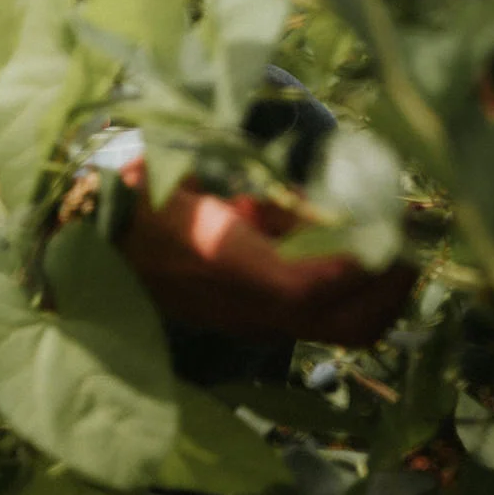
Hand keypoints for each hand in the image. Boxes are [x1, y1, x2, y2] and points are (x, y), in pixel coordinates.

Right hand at [112, 158, 414, 347]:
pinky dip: (350, 282)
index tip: (390, 222)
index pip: (303, 285)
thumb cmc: (132, 192)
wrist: (82, 244)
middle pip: (345, 323)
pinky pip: (320, 314)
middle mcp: (242, 303)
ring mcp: (249, 318)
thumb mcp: (190, 169)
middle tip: (411, 230)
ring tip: (391, 234)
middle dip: (393, 281)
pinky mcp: (250, 319)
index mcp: (218, 258)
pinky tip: (344, 238)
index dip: (355, 262)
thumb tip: (334, 204)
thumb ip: (261, 190)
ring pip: (342, 325)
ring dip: (379, 285)